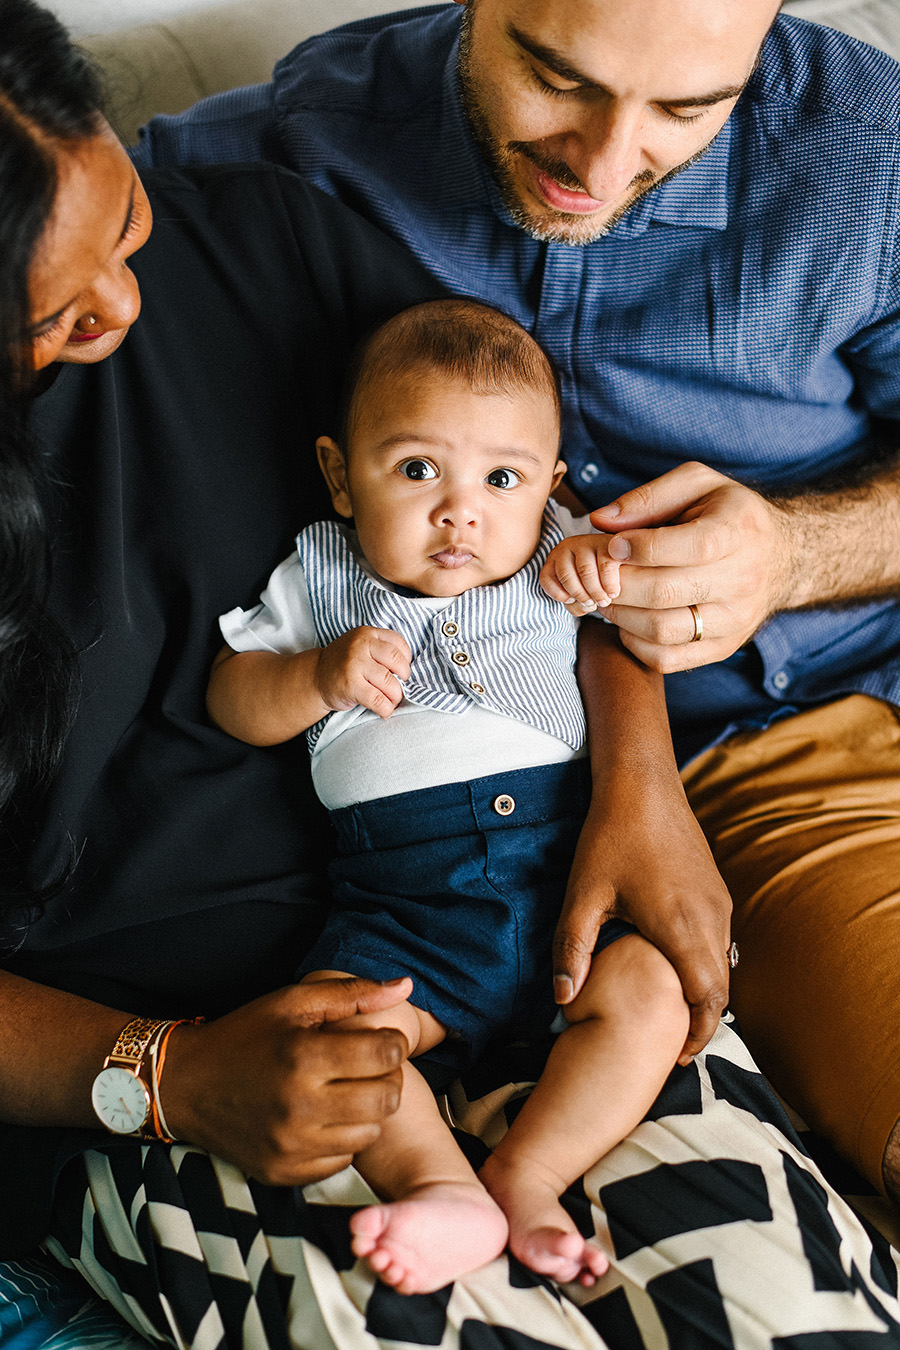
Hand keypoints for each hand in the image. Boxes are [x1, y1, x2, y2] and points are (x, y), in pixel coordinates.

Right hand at [162, 977, 411, 1184]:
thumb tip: (406, 985)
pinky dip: (343, 1139)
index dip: (391, 1042)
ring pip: (370, 1134)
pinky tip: (325, 1117)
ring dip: (368, 1110)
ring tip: (346, 1090)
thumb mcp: (293, 1002)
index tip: (376, 1039)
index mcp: (305, 1056)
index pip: (387, 1054)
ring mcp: (292, 1146)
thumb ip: (353, 993)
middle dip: (387, 1078)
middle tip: (369, 1066)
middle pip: (387, 1098)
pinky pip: (342, 1160)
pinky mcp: (284, 1173)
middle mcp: (300, 1106)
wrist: (184, 1084)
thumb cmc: (245, 1035)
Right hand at [315, 626, 410, 718]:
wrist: (315, 677)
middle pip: (396, 662)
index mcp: (367, 634)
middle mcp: (360, 645)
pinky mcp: (350, 685)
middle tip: (399, 688)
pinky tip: (384, 711)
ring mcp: (354, 664)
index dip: (406, 660)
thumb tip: (407, 673)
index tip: (401, 672)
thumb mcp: (361, 646)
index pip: (398, 643)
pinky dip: (385, 708)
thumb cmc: (344, 664)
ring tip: (392, 701)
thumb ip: (381, 650)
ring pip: (389, 682)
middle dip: (404, 679)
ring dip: (396, 696)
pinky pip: (377, 699)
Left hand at [539, 534, 621, 613]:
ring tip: (604, 601)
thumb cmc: (597, 581)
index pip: (546, 577)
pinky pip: (605, 566)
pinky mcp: (608, 542)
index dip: (557, 594)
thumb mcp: (581, 592)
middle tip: (592, 605)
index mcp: (556, 558)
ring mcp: (587, 541)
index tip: (571, 601)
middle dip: (579, 595)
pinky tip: (613, 593)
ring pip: (585, 571)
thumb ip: (576, 604)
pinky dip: (609, 583)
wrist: (622, 560)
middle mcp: (568, 546)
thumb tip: (587, 605)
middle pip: (566, 575)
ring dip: (595, 591)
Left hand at [553, 775, 732, 1062]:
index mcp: (681, 926)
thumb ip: (572, 948)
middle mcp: (711, 918)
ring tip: (674, 1014)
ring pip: (724, 964)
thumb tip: (562, 1000)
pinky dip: (707, 966)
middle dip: (702, 1021)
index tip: (674, 1056)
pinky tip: (678, 970)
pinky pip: (721, 941)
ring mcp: (719, 902)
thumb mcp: (583, 894)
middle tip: (673, 1046)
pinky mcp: (717, 890)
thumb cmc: (611, 836)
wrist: (643, 783)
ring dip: (706, 993)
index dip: (696, 1033)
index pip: (706, 997)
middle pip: (721, 989)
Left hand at [589, 462, 792, 670]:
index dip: (641, 547)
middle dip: (619, 583)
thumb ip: (648, 497)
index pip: (689, 546)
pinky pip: (667, 658)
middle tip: (600, 574)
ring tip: (608, 595)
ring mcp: (735, 619)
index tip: (613, 544)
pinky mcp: (723, 647)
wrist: (783, 556)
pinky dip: (635, 642)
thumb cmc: (728, 514)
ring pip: (662, 629)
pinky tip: (628, 619)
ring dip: (621, 615)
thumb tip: (600, 521)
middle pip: (665, 592)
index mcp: (737, 532)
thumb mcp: (698, 484)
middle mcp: (742, 580)